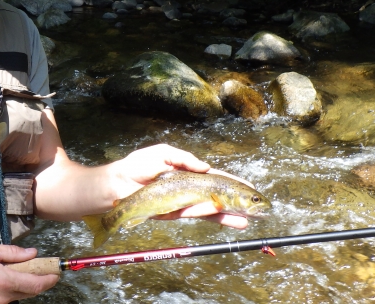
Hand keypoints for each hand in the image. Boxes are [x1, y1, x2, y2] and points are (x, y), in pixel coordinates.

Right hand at [0, 244, 58, 303]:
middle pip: (29, 292)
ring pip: (16, 296)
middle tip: (37, 267)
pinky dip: (7, 290)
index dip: (49, 279)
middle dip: (37, 280)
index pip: (36, 284)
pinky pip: (4, 300)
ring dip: (20, 285)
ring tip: (9, 271)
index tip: (56, 273)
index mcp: (4, 281)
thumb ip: (13, 253)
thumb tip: (32, 253)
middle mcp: (2, 298)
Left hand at [109, 144, 248, 228]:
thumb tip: (206, 167)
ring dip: (227, 217)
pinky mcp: (174, 213)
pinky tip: (217, 212)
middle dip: (238, 205)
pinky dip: (204, 213)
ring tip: (244, 222)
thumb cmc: (137, 166)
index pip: (217, 178)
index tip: (252, 189)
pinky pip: (193, 214)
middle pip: (219, 198)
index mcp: (190, 173)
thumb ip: (185, 159)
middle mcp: (190, 189)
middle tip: (257, 213)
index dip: (234, 184)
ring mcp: (183, 203)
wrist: (118, 185)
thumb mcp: (163, 153)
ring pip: (210, 211)